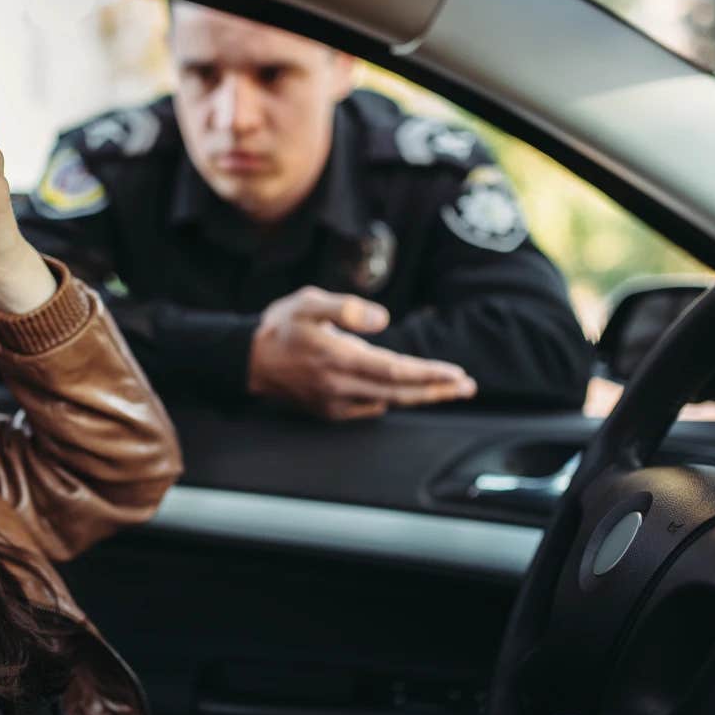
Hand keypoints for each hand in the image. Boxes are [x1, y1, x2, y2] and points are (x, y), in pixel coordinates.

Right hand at [248, 286, 476, 419]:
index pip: (394, 370)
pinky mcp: (329, 411)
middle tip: (467, 387)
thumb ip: (346, 307)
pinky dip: (392, 401)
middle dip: (436, 390)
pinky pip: (370, 409)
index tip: (456, 374)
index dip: (428, 374)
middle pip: (399, 393)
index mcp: (338, 358)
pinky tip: (407, 393)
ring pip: (388, 403)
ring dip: (420, 397)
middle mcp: (339, 386)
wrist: (248, 360)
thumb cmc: (280, 326)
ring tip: (447, 390)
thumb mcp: (308, 302)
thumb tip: (382, 320)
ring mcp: (334, 403)